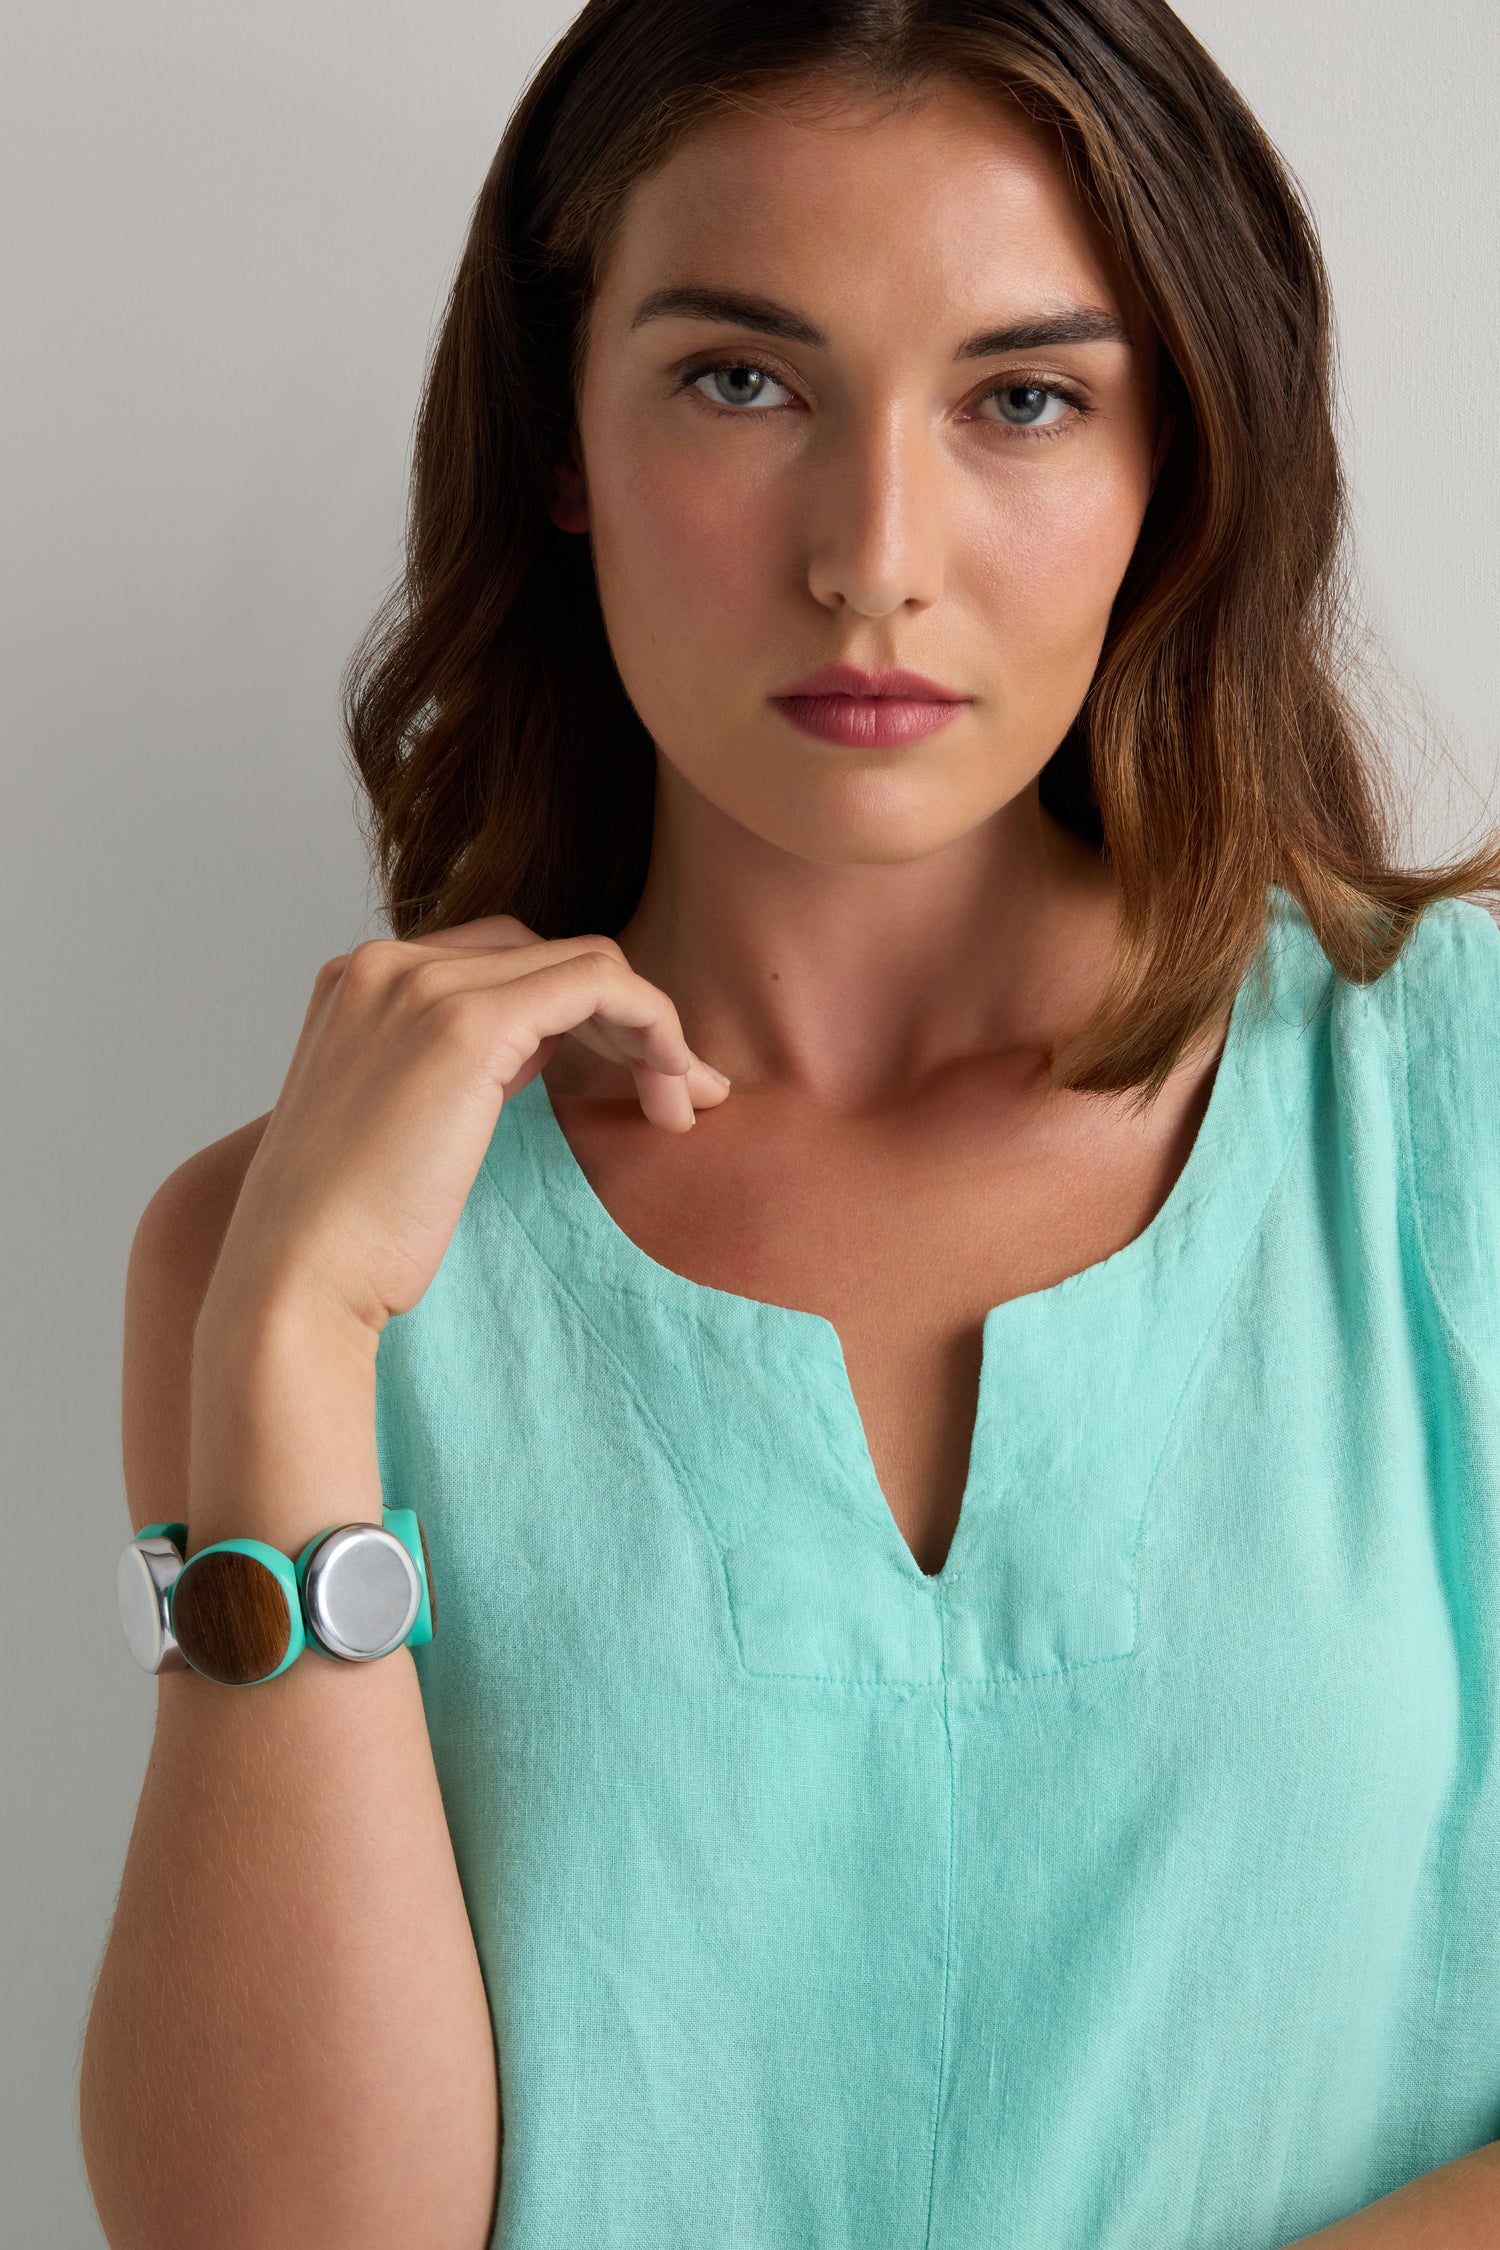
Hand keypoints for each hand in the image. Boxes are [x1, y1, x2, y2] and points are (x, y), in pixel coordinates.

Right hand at [201, 914, 730, 1340]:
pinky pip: (600, 985)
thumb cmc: (343, 1237)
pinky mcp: (465, 1024)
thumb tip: (540, 1048)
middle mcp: (385, 965)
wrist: (294, 1283)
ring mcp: (421, 986)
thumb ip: (454, 1068)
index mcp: (360, 983)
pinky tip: (675, 1085)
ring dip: (653, 1030)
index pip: (502, 962)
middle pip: (547, 954)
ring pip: (586, 963)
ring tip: (686, 1104)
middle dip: (626, 1020)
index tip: (629, 1083)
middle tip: (678, 1097)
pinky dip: (655, 1024)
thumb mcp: (396, 1126)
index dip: (579, 1016)